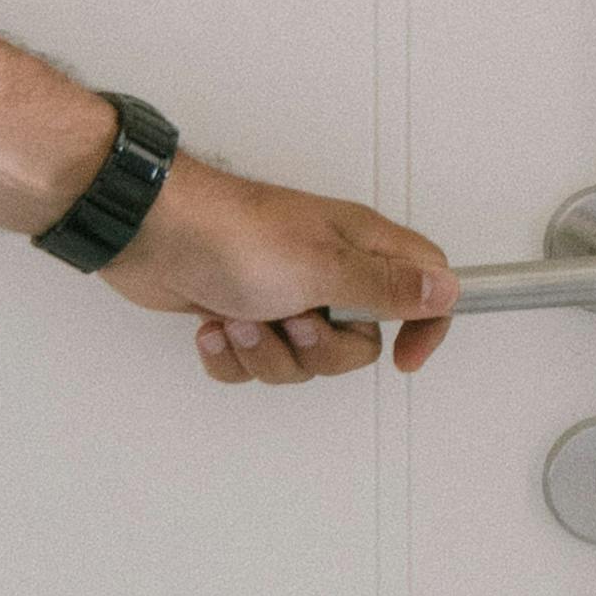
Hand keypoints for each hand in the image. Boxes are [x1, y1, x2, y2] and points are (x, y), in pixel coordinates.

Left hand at [107, 157, 456, 385]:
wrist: (148, 232)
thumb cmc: (231, 234)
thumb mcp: (323, 266)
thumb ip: (389, 285)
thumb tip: (447, 289)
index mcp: (358, 247)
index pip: (425, 284)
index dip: (426, 326)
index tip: (404, 360)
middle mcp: (326, 269)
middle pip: (358, 344)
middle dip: (319, 351)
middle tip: (291, 320)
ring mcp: (282, 292)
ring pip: (302, 360)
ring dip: (266, 352)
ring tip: (239, 318)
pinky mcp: (241, 312)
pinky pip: (254, 363)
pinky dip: (230, 356)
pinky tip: (212, 326)